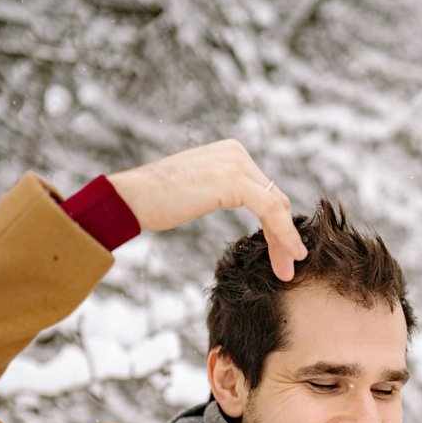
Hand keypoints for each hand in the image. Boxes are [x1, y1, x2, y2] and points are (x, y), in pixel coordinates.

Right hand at [107, 139, 306, 280]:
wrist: (130, 198)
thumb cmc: (155, 201)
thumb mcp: (198, 192)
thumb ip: (221, 191)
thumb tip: (236, 203)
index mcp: (230, 154)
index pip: (264, 193)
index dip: (277, 226)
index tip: (281, 256)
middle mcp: (236, 153)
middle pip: (274, 199)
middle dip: (284, 236)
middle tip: (288, 267)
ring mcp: (235, 163)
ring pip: (276, 206)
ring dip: (285, 240)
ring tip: (288, 269)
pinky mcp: (232, 180)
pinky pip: (269, 210)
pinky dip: (283, 234)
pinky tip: (291, 254)